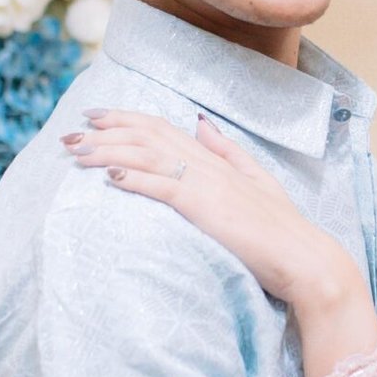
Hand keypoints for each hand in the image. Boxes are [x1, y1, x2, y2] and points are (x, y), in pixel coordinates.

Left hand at [64, 112, 376, 376]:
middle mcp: (209, 164)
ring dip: (108, 151)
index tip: (95, 117)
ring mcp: (208, 184)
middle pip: (148, 135)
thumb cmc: (281, 229)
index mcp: (216, 159)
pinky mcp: (207, 207)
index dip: (125, 118)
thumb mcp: (256, 179)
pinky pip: (164, 187)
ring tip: (77, 152)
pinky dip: (135, 178)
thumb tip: (201, 122)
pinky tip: (110, 177)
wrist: (306, 259)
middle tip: (71, 132)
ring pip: (148, 156)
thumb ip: (227, 150)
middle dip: (106, 130)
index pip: (161, 128)